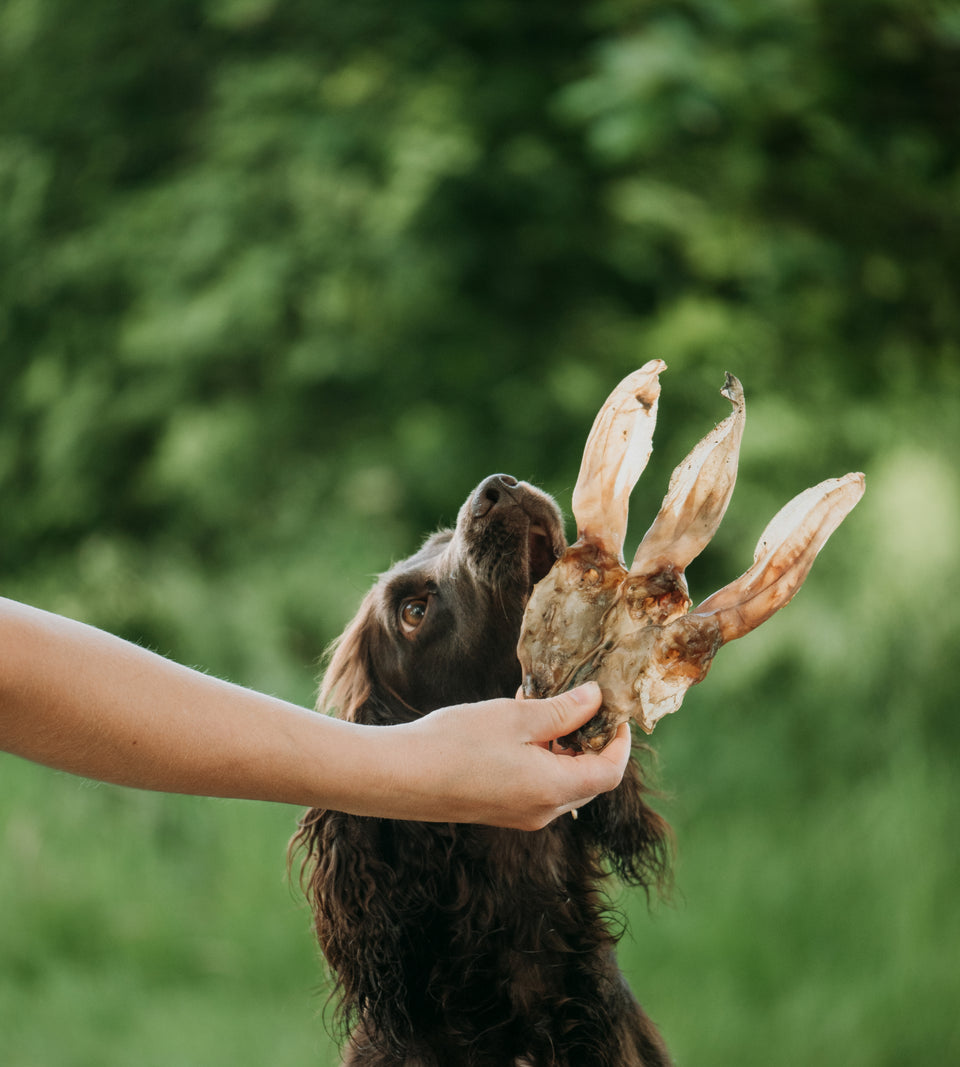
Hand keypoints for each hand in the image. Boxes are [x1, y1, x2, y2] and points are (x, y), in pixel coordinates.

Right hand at [389, 682, 630, 829]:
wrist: (399, 776)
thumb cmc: (456, 743)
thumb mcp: (516, 717)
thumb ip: (562, 711)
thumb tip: (596, 700)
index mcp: (553, 790)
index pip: (609, 773)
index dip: (619, 742)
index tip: (613, 712)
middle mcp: (542, 811)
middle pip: (588, 779)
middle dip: (589, 740)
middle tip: (578, 701)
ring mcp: (520, 815)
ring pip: (561, 781)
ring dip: (561, 745)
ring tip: (540, 705)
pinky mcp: (499, 811)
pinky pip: (536, 786)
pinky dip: (539, 757)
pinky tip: (517, 726)